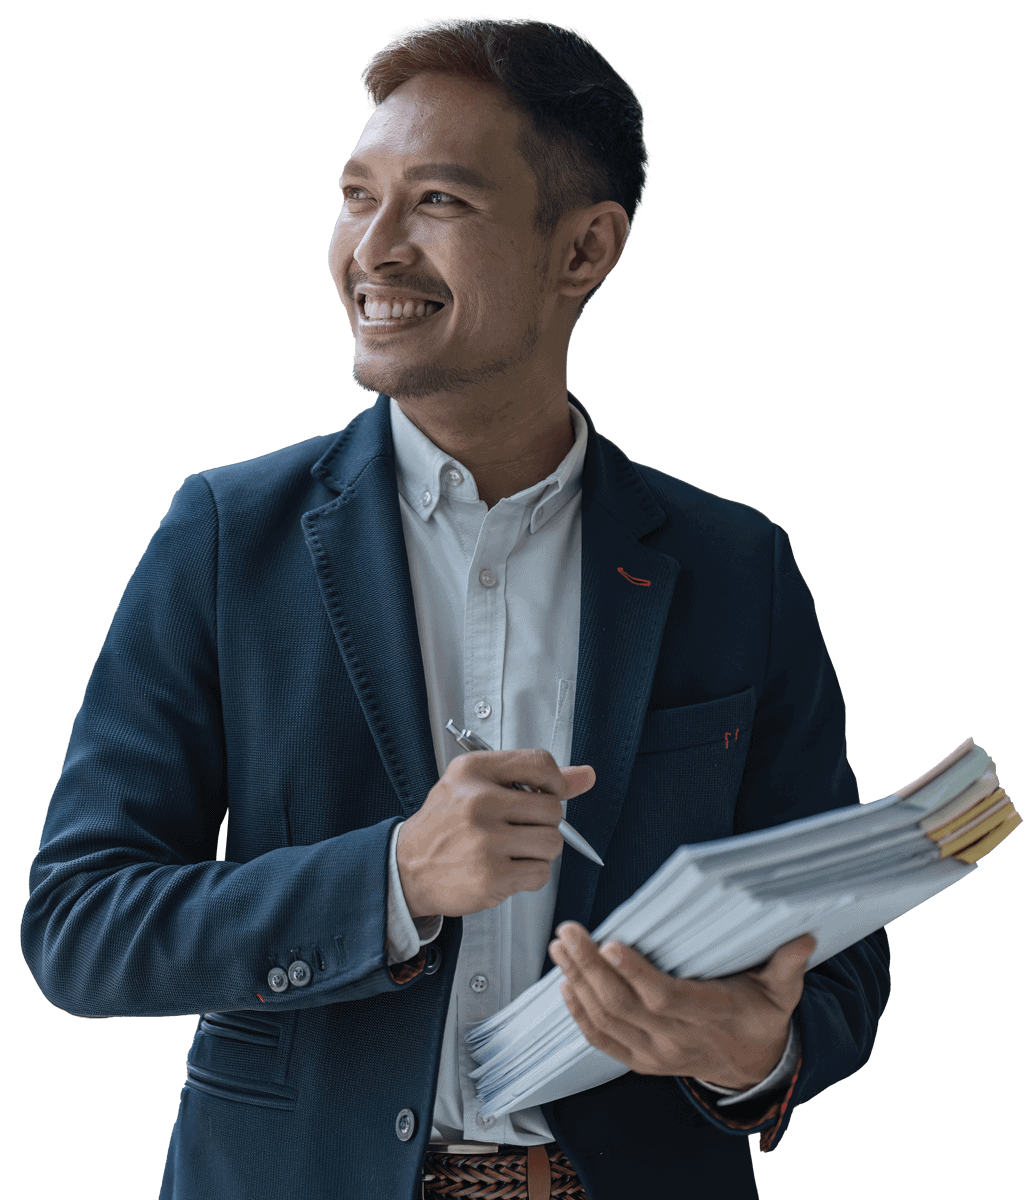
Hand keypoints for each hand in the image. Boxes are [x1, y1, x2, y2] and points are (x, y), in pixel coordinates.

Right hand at [396, 751, 595, 918]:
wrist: (406, 868)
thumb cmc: (445, 825)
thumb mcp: (477, 785)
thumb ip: (533, 779)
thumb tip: (586, 776)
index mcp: (474, 771)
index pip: (540, 763)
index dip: (555, 782)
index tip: (549, 793)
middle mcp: (479, 802)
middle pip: (553, 809)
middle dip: (544, 823)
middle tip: (520, 829)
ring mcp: (485, 841)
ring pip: (552, 843)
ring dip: (540, 851)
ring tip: (512, 850)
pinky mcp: (491, 876)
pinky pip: (541, 873)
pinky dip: (530, 875)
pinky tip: (505, 869)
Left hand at [548, 923, 814, 1088]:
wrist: (752, 1066)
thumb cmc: (761, 1017)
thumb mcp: (782, 991)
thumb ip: (787, 965)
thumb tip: (803, 938)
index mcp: (708, 1017)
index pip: (664, 997)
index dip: (634, 973)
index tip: (611, 943)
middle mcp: (676, 1040)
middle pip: (623, 1005)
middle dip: (590, 966)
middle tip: (568, 932)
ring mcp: (655, 1054)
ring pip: (607, 1019)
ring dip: (578, 982)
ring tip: (560, 948)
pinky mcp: (641, 1061)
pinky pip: (603, 1040)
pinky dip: (579, 1014)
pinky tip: (565, 985)